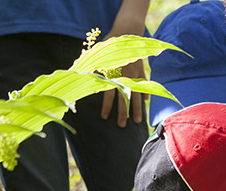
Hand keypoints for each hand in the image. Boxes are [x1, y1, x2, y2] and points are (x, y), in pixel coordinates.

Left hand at [100, 11, 147, 126]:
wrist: (127, 30)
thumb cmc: (109, 43)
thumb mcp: (97, 54)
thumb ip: (92, 67)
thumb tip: (79, 77)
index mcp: (113, 73)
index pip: (109, 93)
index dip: (107, 106)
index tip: (105, 117)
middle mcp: (125, 75)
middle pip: (124, 98)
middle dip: (123, 113)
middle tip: (122, 126)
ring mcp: (135, 74)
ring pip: (136, 95)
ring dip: (136, 109)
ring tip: (137, 121)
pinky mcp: (142, 70)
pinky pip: (144, 84)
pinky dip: (145, 93)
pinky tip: (146, 102)